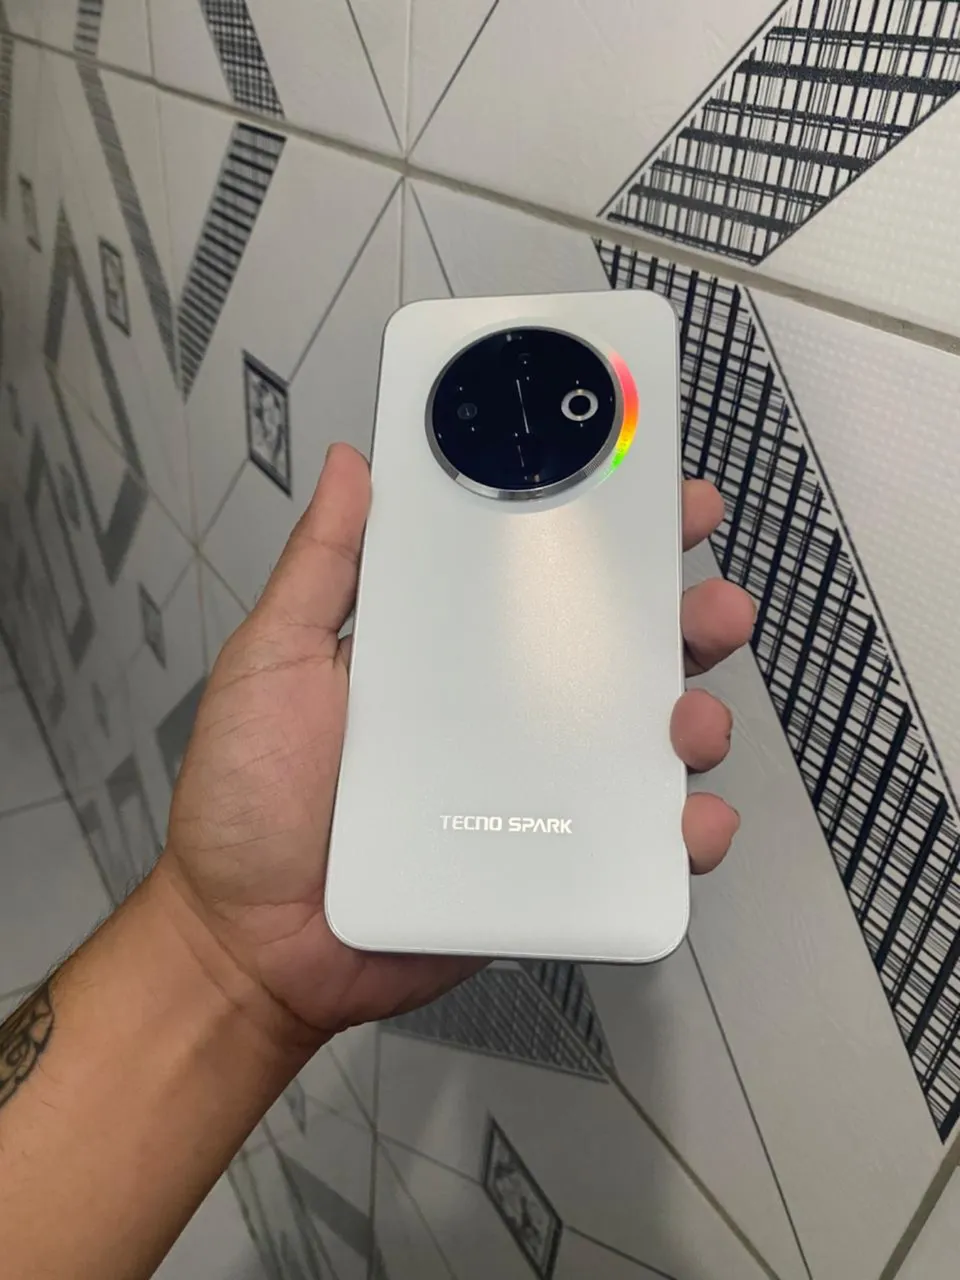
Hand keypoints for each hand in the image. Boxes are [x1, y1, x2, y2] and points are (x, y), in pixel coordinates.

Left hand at [160, 445, 752, 1048]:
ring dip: (696, 720)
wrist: (248, 942)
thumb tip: (353, 461)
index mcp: (451, 648)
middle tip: (713, 605)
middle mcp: (506, 711)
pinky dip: (682, 834)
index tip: (660, 495)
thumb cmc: (250, 795)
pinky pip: (634, 848)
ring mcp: (533, 790)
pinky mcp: (545, 865)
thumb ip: (320, 568)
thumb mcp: (274, 660)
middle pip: (619, 653)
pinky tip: (689, 822)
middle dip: (686, 619)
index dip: (609, 535)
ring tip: (690, 722)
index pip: (545, 577)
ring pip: (644, 744)